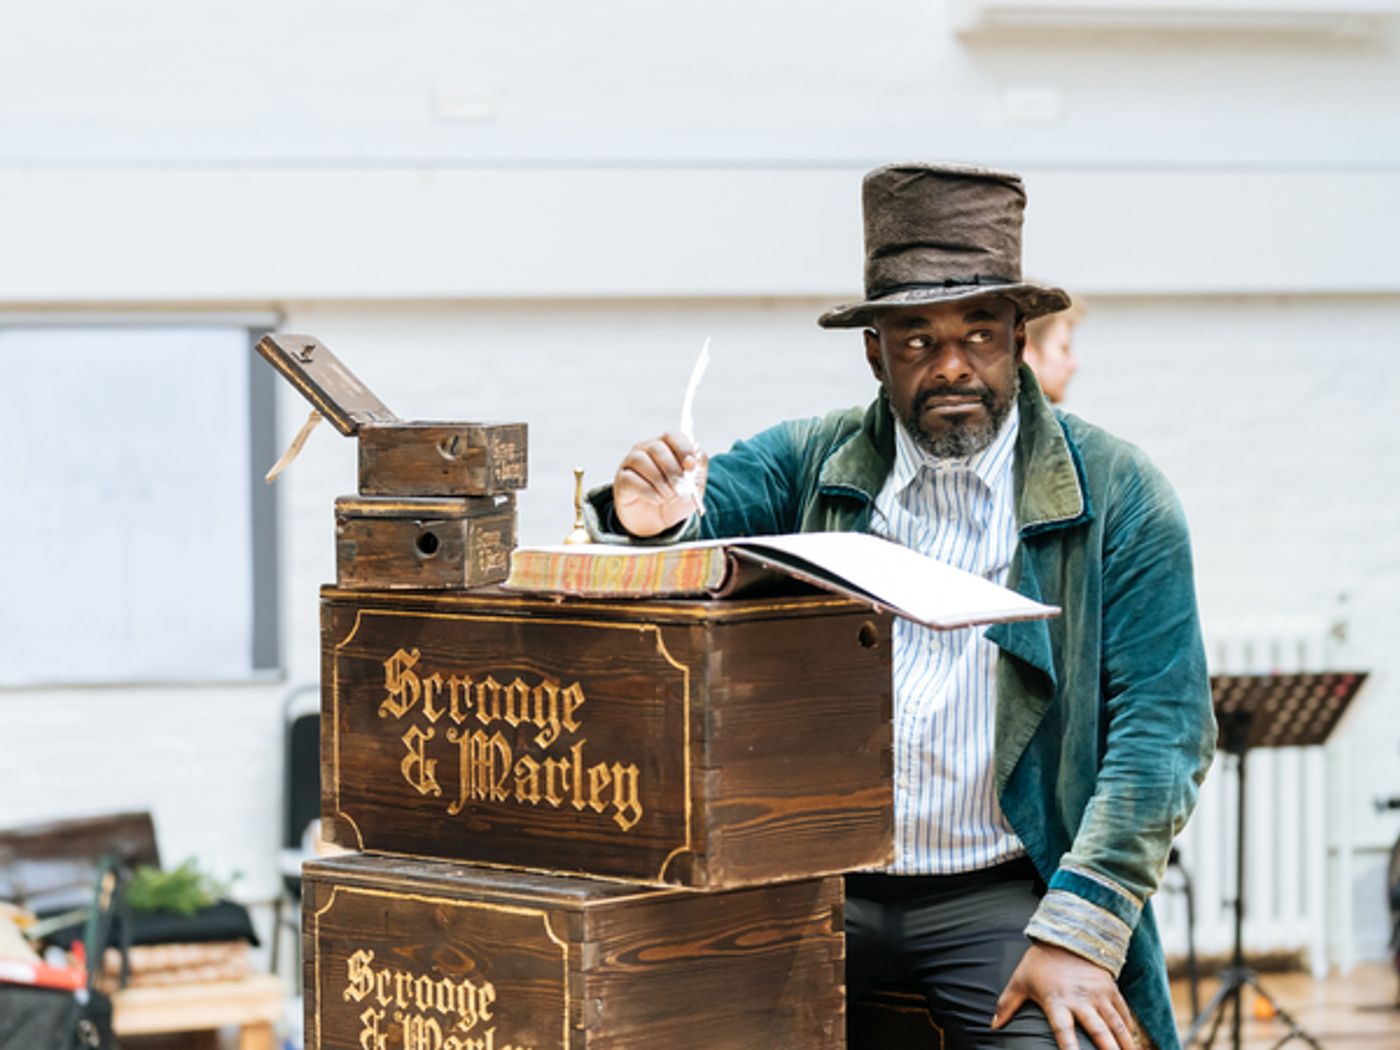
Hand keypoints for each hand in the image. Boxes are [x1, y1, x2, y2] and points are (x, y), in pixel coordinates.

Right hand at [613, 431, 707, 537]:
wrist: (659, 522)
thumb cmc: (676, 498)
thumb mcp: (695, 485)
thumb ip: (698, 468)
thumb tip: (695, 457)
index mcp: (667, 445)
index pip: (673, 436)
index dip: (683, 448)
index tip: (691, 465)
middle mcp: (646, 449)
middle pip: (657, 448)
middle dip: (672, 469)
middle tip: (679, 487)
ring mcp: (631, 462)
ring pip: (641, 460)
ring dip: (659, 481)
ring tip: (667, 495)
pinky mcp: (621, 479)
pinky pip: (631, 479)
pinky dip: (648, 491)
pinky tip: (657, 499)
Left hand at [992, 942, 1137, 1049]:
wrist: (1067, 934)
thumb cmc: (1040, 962)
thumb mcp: (1020, 980)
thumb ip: (1007, 1004)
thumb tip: (992, 1026)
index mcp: (1056, 1000)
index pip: (1062, 1029)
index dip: (1068, 1047)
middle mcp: (1080, 999)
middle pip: (1098, 1030)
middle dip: (1109, 1049)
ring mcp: (1098, 994)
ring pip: (1116, 1025)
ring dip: (1126, 1045)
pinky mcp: (1111, 988)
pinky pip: (1124, 1013)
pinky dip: (1129, 1030)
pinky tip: (1133, 1044)